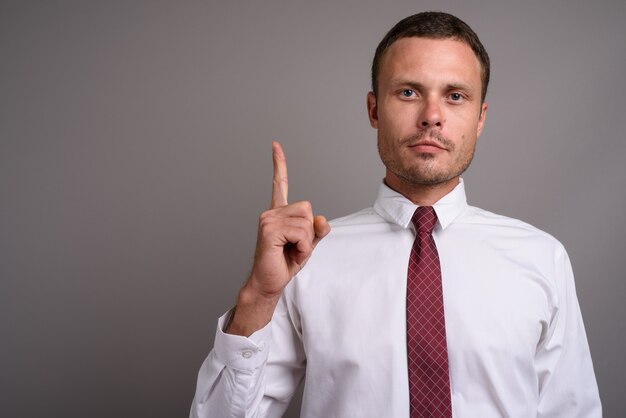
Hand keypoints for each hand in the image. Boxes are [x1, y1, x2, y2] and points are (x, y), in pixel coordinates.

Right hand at [227, 142, 329, 335]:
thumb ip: (318, 230)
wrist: (270, 282)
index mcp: (279, 213)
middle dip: (309, 232)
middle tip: (295, 247)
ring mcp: (268, 219)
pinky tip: (289, 253)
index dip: (279, 164)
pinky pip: (301, 232)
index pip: (279, 184)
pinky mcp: (269, 229)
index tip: (275, 145)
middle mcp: (271, 212)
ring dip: (306, 242)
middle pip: (308, 209)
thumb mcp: (308, 245)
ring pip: (306, 222)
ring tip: (291, 251)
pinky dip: (302, 247)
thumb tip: (322, 219)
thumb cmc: (285, 262)